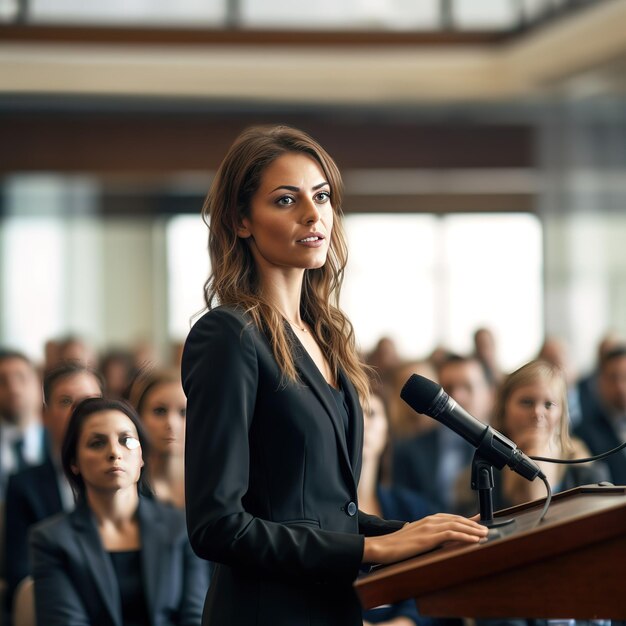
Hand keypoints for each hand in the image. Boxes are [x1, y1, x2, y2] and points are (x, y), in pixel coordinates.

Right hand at [363, 514, 486, 564]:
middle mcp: (430, 521)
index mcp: (427, 520)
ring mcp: (429, 528)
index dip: (467, 520)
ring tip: (485, 534)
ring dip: (473, 530)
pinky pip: (451, 535)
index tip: (479, 521)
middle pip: (456, 520)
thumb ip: (425, 536)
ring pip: (456, 526)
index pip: (451, 517)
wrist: (382, 547)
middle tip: (486, 528)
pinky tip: (474, 540)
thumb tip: (434, 539)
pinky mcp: (428, 537)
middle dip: (473, 524)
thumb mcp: (413, 538)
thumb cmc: (396, 546)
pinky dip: (465, 536)